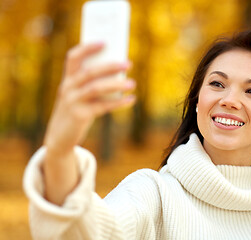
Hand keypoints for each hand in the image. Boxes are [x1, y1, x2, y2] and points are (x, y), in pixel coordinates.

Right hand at [42, 43, 135, 204]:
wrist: (59, 137)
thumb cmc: (75, 111)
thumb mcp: (79, 96)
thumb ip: (93, 85)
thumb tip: (120, 75)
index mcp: (67, 79)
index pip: (73, 57)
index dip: (88, 47)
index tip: (105, 41)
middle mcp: (68, 88)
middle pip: (90, 72)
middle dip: (110, 66)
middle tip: (128, 63)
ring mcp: (72, 102)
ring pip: (97, 88)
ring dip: (117, 85)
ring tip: (133, 83)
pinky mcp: (80, 115)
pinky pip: (103, 107)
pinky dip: (119, 103)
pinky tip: (131, 100)